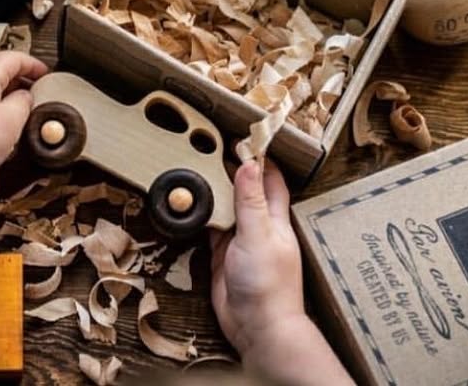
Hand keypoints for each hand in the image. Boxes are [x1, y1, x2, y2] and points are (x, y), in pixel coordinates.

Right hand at [210, 159, 300, 352]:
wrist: (257, 327)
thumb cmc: (268, 285)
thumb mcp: (258, 235)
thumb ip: (250, 200)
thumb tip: (250, 164)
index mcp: (276, 219)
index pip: (270, 179)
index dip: (258, 158)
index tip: (241, 139)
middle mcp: (259, 227)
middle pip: (246, 190)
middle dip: (233, 170)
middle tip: (212, 149)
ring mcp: (240, 242)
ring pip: (227, 208)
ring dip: (214, 192)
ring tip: (197, 170)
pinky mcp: (222, 256)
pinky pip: (211, 229)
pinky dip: (201, 216)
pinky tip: (191, 205)